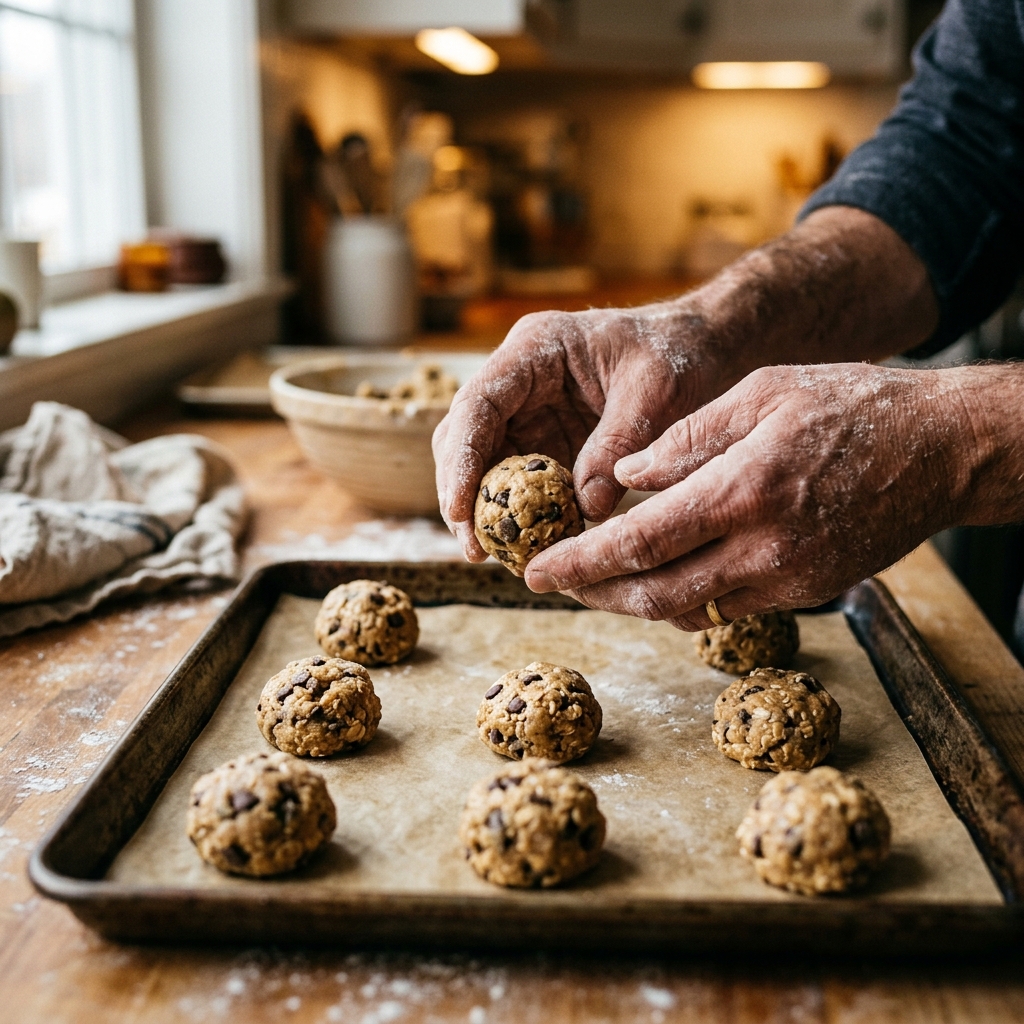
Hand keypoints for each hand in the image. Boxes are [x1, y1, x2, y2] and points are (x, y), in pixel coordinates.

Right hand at [432, 302, 721, 558]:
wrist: (699, 348)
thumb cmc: (677, 354)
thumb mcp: (655, 393)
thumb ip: (618, 445)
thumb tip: (585, 509)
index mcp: (535, 349)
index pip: (478, 404)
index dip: (463, 459)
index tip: (461, 509)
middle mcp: (518, 379)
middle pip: (464, 435)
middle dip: (461, 491)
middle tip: (476, 547)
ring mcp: (525, 410)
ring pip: (481, 461)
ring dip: (483, 506)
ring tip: (494, 553)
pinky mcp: (541, 439)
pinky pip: (514, 479)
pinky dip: (517, 510)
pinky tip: (527, 542)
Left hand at [523, 363, 974, 627]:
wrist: (943, 449)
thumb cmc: (853, 405)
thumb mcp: (762, 392)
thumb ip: (686, 438)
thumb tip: (626, 473)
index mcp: (741, 490)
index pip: (638, 542)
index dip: (579, 563)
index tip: (536, 572)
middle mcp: (762, 548)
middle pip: (654, 595)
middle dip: (596, 594)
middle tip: (557, 583)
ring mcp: (789, 579)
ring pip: (688, 610)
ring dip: (637, 600)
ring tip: (601, 578)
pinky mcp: (808, 591)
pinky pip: (728, 609)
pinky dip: (685, 598)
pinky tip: (667, 574)